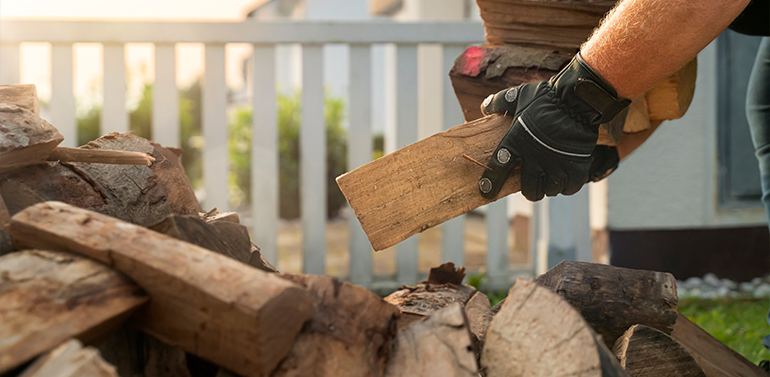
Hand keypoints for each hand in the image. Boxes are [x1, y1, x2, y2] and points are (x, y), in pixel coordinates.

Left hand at [478, 53, 629, 200]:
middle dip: (530, 189)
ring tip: (550, 176)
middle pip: (529, 189)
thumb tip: (485, 106)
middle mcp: (535, 158)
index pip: (498, 168)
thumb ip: (500, 102)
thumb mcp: (519, 96)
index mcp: (516, 143)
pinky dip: (567, 185)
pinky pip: (569, 188)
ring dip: (549, 186)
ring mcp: (557, 165)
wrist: (578, 98)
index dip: (491, 182)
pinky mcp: (577, 167)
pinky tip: (566, 176)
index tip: (486, 191)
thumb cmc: (547, 97)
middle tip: (532, 182)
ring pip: (549, 190)